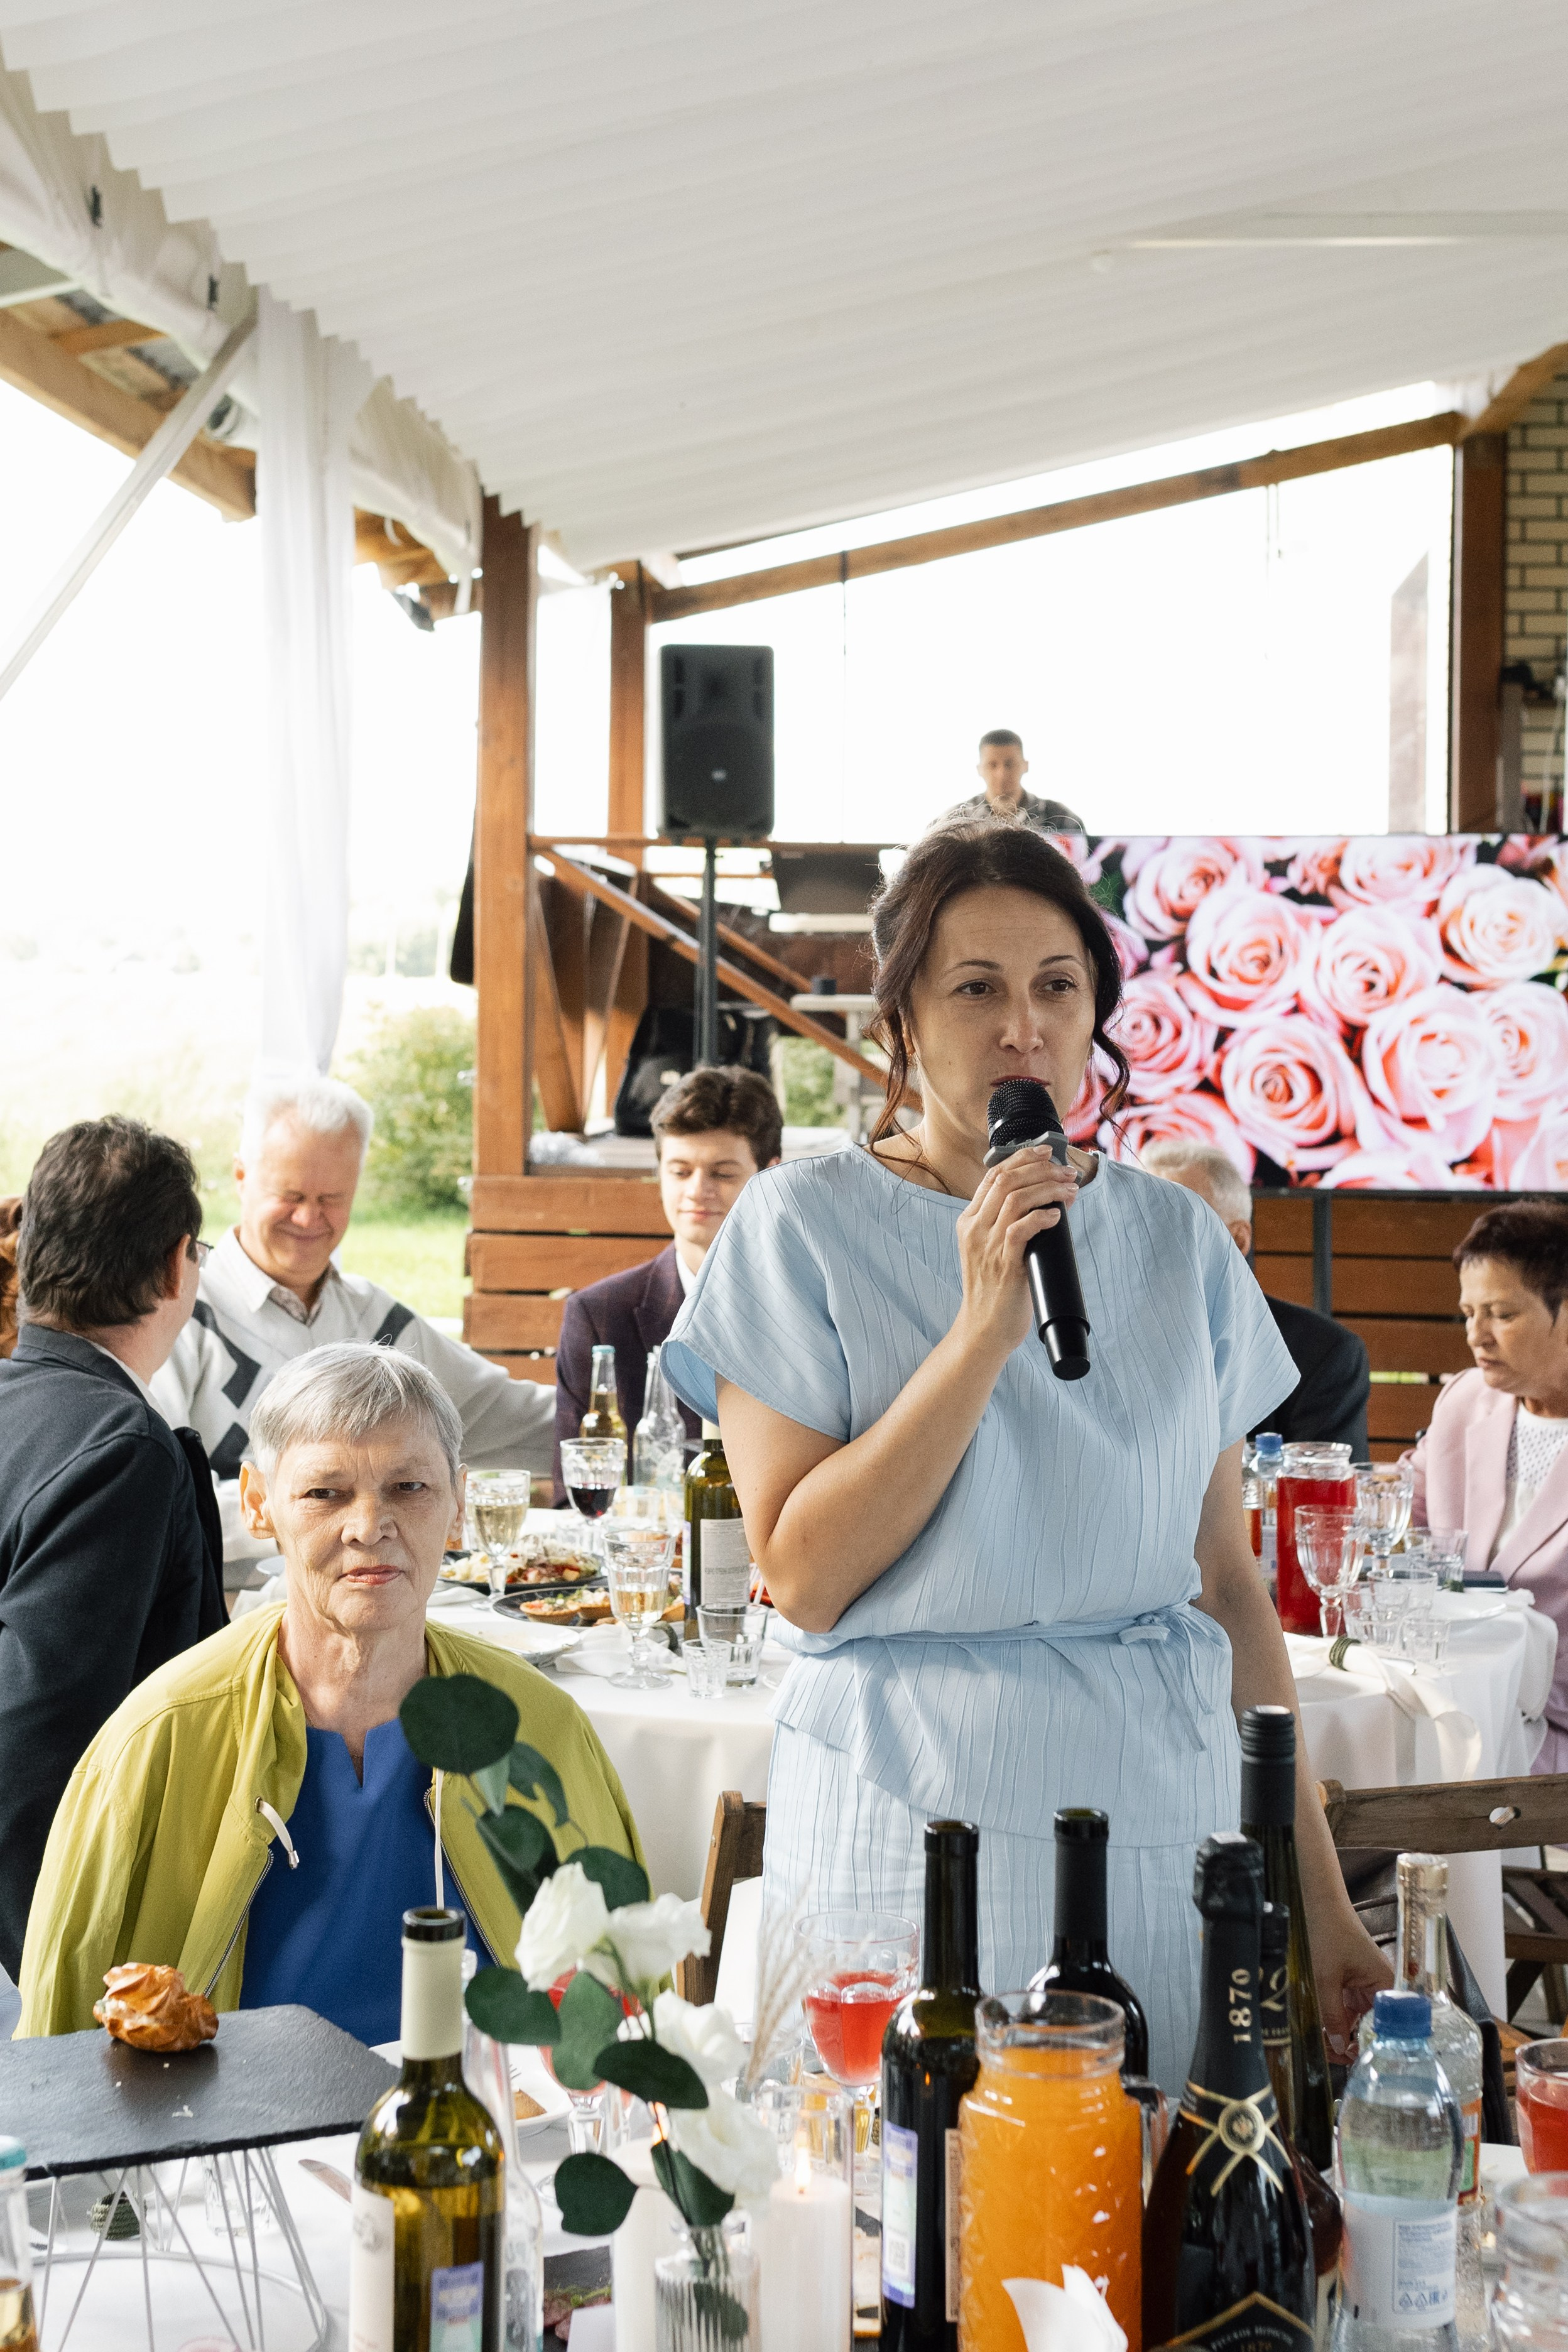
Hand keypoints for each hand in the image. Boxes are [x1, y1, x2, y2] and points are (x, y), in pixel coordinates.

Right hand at [952, 1145, 1079, 1360]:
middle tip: (1067, 1172)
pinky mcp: (1003, 1263)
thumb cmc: (995, 1292)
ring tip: (1070, 1190)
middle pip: (1006, 1180)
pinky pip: (1022, 1228)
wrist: (983, 1329)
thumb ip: (1006, 1226)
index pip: (994, 1176)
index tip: (1047, 1151)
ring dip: (1048, 1188)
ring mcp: (987, 1246)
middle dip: (1042, 1169)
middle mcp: (974, 1229)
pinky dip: (1043, 1215)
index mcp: (969, 1222)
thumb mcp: (991, 1251)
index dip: (1022, 1157)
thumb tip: (1044, 1203)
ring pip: (1016, 1198)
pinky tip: (1057, 1214)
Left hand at [1313, 1903, 1392, 2060]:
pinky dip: (1336, 2020)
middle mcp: (1380, 1989)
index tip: (1355, 2062)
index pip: (1388, 2027)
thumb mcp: (1326, 1978)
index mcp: (1386, 1985)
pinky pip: (1348, 2009)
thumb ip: (1332, 2014)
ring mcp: (1365, 1986)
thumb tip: (1339, 2048)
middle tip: (1331, 2058)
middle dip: (1353, 2044)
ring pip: (1358, 2020)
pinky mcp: (1351, 1983)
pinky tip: (1323, 2033)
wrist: (1317, 1903)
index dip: (1372, 2046)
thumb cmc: (1328, 1933)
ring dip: (1342, 2034)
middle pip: (1373, 2027)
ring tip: (1323, 2050)